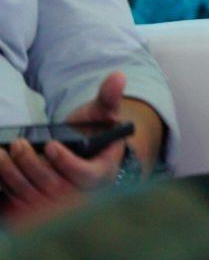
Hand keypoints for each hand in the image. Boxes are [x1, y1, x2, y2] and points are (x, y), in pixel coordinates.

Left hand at [0, 74, 130, 227]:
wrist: (82, 155)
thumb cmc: (94, 133)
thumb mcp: (103, 114)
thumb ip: (109, 96)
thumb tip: (118, 77)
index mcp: (102, 172)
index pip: (86, 176)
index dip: (67, 163)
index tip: (52, 145)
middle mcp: (81, 194)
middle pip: (54, 187)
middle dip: (32, 165)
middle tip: (19, 144)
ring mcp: (58, 205)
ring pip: (32, 197)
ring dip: (14, 176)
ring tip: (3, 155)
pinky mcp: (38, 210)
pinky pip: (19, 207)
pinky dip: (7, 188)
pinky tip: (1, 169)